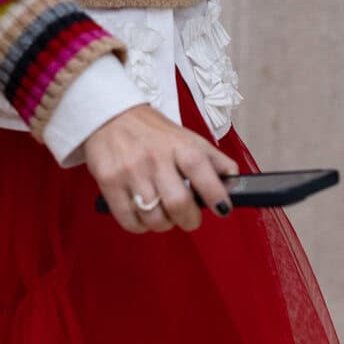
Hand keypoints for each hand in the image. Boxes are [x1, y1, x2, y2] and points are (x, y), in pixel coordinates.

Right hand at [83, 103, 238, 233]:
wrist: (110, 116)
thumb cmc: (153, 132)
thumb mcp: (187, 137)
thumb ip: (213, 160)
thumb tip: (234, 183)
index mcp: (179, 145)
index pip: (201, 170)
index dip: (215, 195)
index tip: (222, 209)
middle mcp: (155, 158)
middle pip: (178, 203)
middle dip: (189, 220)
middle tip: (189, 218)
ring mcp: (130, 171)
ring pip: (154, 217)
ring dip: (164, 224)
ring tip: (164, 214)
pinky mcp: (109, 182)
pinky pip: (128, 221)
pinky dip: (140, 226)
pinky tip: (143, 215)